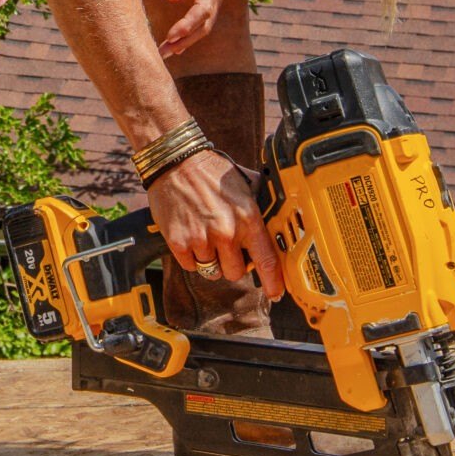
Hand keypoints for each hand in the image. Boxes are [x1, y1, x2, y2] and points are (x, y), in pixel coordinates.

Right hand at [147, 148, 283, 299]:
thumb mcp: (246, 184)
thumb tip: (278, 220)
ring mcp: (202, 239)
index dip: (274, 282)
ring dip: (211, 259)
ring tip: (206, 235)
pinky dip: (193, 256)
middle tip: (226, 246)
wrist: (175, 162)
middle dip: (233, 264)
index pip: (266, 260)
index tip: (276, 293)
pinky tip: (192, 235)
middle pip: (236, 273)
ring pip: (213, 271)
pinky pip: (192, 266)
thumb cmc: (212, 172)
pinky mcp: (180, 243)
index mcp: (248, 218)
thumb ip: (260, 206)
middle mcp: (227, 232)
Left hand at [157, 0, 246, 58]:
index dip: (188, 25)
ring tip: (165, 52)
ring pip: (206, 23)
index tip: (171, 36)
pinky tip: (176, 42)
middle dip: (185, 40)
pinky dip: (191, 32)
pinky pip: (205, 18)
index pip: (204, 8)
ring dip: (187, 40)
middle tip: (162, 53)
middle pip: (206, 23)